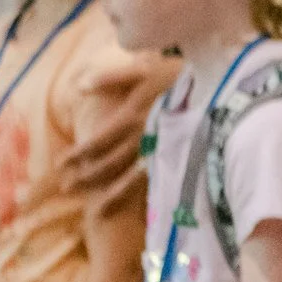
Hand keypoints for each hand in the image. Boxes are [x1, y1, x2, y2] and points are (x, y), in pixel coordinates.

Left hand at [58, 55, 174, 199]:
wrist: (222, 89)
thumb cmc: (182, 74)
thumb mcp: (145, 68)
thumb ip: (111, 78)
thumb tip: (79, 87)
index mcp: (131, 117)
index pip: (97, 142)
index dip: (76, 155)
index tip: (59, 165)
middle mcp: (143, 139)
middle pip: (109, 165)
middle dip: (86, 179)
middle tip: (66, 189)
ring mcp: (160, 153)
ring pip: (129, 180)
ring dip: (108, 196)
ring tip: (94, 212)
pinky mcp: (177, 160)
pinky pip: (152, 183)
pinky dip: (138, 196)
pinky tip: (129, 204)